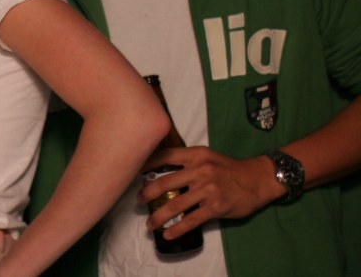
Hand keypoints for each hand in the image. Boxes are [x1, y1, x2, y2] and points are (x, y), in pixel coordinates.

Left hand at [138, 146, 281, 239]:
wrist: (257, 180)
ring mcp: (207, 189)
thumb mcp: (207, 156)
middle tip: (138, 201)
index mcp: (195, 155)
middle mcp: (199, 170)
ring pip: (175, 205)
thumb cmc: (228, 168)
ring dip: (159, 216)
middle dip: (147, 194)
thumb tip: (160, 168)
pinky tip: (168, 233)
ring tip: (149, 224)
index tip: (133, 170)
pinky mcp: (215, 207)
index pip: (165, 156)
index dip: (146, 163)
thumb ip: (186, 160)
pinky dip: (177, 228)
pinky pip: (191, 220)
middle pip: (164, 182)